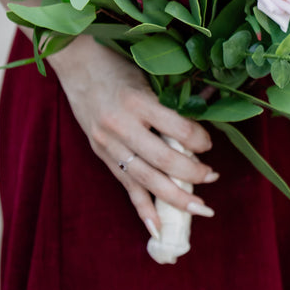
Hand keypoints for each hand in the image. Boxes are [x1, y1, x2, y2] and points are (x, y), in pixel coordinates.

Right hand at [48, 36, 217, 234]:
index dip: (200, 141)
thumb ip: (171, 103)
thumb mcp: (148, 76)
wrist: (76, 61)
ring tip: (199, 208)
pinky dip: (142, 209)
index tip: (209, 144)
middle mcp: (121, 126)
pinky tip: (157, 228)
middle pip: (164, 160)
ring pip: (146, 179)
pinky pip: (125, 186)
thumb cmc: (119, 64)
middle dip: (192, 174)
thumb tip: (203, 129)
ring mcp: (108, 143)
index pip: (179, 130)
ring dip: (174, 197)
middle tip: (213, 177)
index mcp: (138, 102)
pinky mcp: (101, 154)